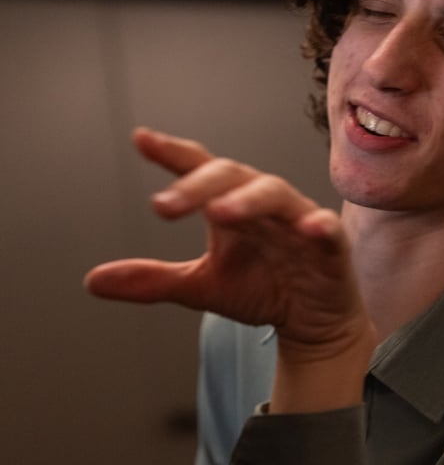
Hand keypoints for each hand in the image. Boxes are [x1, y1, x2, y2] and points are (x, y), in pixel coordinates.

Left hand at [85, 129, 375, 410]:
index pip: (200, 169)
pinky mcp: (330, 246)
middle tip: (165, 205)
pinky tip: (309, 228)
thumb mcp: (201, 287)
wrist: (311, 324)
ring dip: (248, 200)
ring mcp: (298, 220)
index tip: (142, 140)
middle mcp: (262, 203)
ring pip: (274, 194)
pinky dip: (319, 226)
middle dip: (199, 184)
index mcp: (229, 204)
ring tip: (220, 214)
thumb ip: (152, 280)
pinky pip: (326, 229)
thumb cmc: (262, 290)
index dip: (173, 153)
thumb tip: (92, 281)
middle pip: (232, 175)